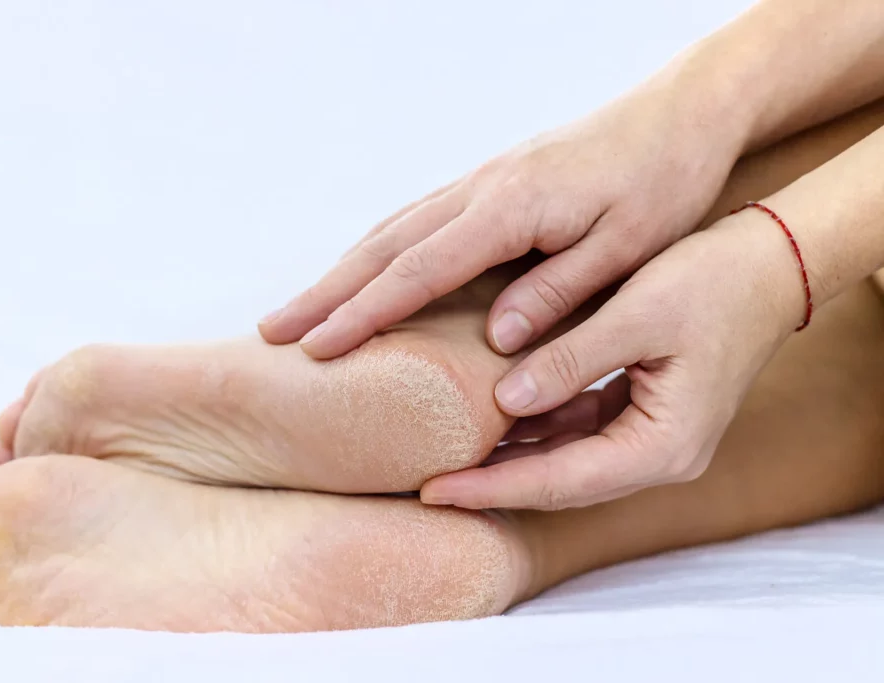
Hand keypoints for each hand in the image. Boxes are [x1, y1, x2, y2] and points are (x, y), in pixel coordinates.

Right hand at [258, 82, 745, 359]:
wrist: (680, 115)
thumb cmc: (662, 182)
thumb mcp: (628, 248)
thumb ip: (559, 292)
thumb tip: (497, 339)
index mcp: (511, 208)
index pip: (419, 269)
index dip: (364, 313)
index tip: (316, 348)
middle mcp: (481, 191)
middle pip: (384, 246)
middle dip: (325, 292)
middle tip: (271, 331)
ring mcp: (480, 184)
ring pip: (391, 231)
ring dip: (340, 273)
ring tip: (299, 310)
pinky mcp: (490, 186)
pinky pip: (417, 221)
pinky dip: (377, 253)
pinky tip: (363, 274)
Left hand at [419, 212, 807, 509]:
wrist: (771, 265)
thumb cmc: (713, 284)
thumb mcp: (637, 316)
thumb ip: (571, 360)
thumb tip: (504, 401)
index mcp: (663, 445)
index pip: (560, 481)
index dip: (493, 488)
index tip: (434, 490)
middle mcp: (659, 455)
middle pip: (560, 482)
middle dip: (493, 482)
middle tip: (425, 481)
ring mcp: (653, 437)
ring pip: (565, 460)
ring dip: (510, 457)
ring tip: (447, 452)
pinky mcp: (643, 411)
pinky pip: (577, 430)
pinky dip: (535, 424)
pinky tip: (493, 410)